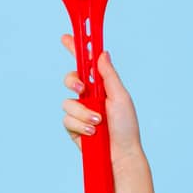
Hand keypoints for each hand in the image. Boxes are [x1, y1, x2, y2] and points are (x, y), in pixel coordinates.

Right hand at [60, 34, 141, 161]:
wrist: (120, 155)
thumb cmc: (125, 128)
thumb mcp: (120, 97)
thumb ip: (109, 75)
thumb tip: (102, 53)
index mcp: (101, 87)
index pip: (86, 64)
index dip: (76, 49)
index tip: (66, 37)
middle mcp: (89, 97)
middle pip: (70, 79)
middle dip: (73, 81)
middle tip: (82, 88)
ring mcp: (80, 112)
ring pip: (68, 103)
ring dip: (84, 113)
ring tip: (98, 123)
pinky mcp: (73, 127)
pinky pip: (67, 120)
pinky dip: (80, 126)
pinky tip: (92, 134)